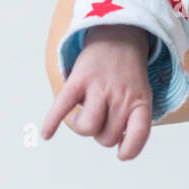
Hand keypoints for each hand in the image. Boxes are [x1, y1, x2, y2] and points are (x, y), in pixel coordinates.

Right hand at [41, 24, 153, 159]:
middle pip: (107, 138)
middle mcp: (121, 95)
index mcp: (140, 100)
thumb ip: (133, 120)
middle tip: (102, 116)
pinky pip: (63, 106)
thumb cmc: (128, 74)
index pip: (139, 133)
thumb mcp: (142, 94)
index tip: (122, 153)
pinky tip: (47, 134)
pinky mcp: (79, 79)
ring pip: (88, 128)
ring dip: (82, 127)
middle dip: (101, 133)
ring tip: (83, 115)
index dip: (129, 149)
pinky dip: (52, 122)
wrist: (120, 36)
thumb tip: (119, 148)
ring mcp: (100, 86)